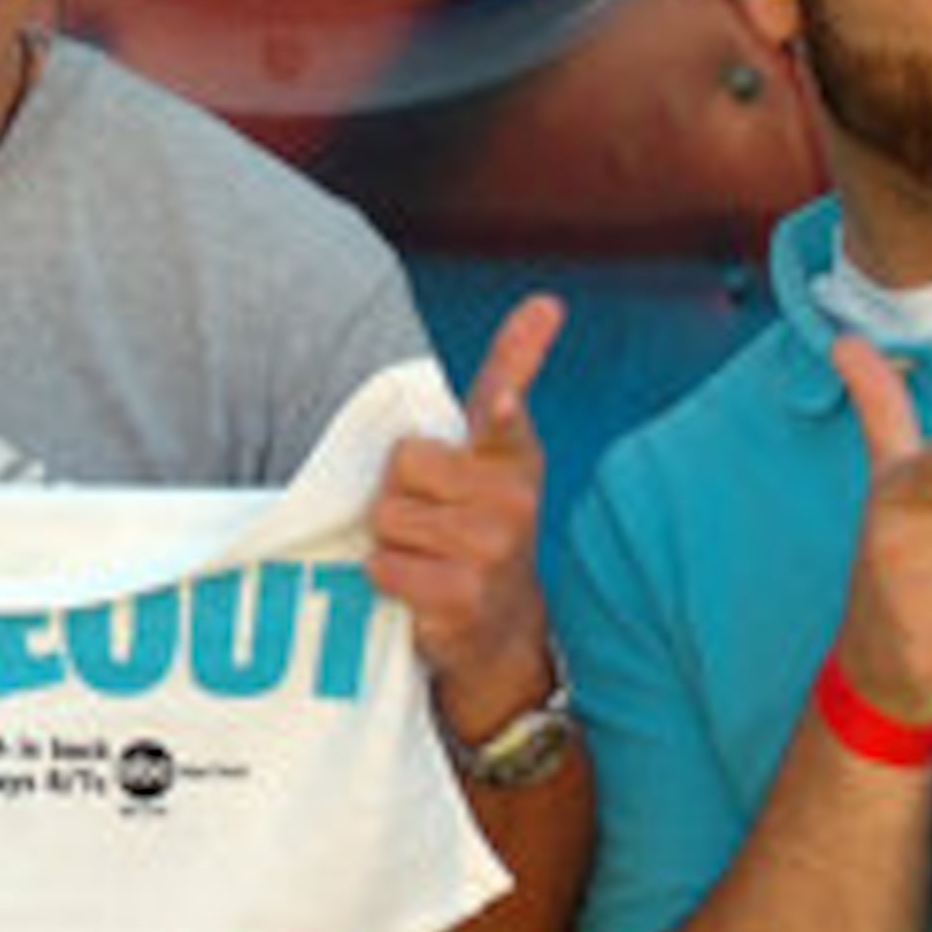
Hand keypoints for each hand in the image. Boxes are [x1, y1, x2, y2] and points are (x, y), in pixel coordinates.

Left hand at [370, 295, 564, 730]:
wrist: (501, 629)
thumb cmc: (481, 522)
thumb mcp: (493, 451)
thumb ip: (508, 376)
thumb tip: (546, 301)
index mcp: (516, 455)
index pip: (508, 413)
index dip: (510, 391)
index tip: (518, 370)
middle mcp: (514, 501)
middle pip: (405, 462)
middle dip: (399, 489)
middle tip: (429, 516)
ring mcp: (493, 551)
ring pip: (389, 516)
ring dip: (391, 537)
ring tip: (427, 553)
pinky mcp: (465, 597)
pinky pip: (385, 565)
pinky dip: (387, 576)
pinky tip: (421, 586)